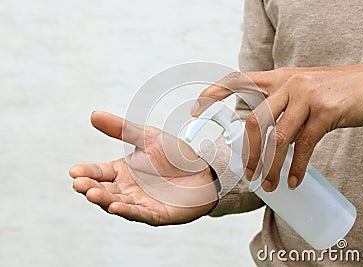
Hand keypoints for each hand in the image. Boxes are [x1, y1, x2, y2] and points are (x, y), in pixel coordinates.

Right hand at [70, 111, 217, 224]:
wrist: (204, 171)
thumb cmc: (175, 155)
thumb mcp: (147, 137)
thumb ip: (121, 129)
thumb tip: (94, 115)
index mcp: (122, 170)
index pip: (99, 172)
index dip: (86, 172)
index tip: (74, 171)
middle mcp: (127, 188)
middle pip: (103, 189)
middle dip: (90, 187)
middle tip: (79, 184)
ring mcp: (139, 202)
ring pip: (116, 202)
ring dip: (103, 199)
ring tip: (92, 194)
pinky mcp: (154, 214)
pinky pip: (137, 213)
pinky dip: (126, 210)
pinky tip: (115, 206)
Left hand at [191, 62, 362, 190]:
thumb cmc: (333, 91)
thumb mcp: (301, 88)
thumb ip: (281, 104)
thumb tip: (261, 133)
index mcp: (278, 78)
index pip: (238, 80)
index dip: (214, 93)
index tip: (196, 109)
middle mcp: (288, 83)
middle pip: (255, 121)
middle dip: (249, 153)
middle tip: (249, 173)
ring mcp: (307, 96)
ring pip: (278, 137)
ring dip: (270, 166)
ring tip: (268, 184)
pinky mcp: (326, 111)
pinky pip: (304, 145)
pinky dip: (296, 167)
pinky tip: (292, 180)